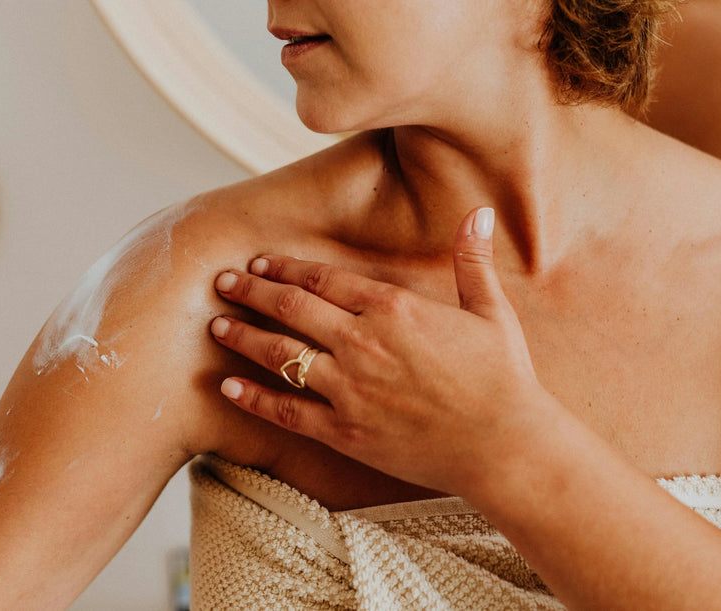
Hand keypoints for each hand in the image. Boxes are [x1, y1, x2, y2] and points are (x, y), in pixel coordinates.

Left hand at [210, 208, 557, 495]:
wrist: (504, 446)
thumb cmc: (503, 378)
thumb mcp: (491, 311)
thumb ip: (472, 261)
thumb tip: (479, 212)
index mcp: (393, 308)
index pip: (323, 279)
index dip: (286, 267)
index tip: (260, 260)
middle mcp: (362, 342)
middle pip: (290, 308)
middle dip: (251, 291)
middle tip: (222, 281)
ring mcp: (348, 388)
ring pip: (279, 355)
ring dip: (242, 337)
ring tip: (216, 326)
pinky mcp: (344, 431)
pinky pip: (286, 411)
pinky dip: (253, 398)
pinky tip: (227, 387)